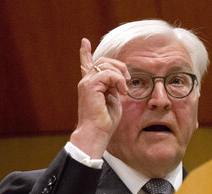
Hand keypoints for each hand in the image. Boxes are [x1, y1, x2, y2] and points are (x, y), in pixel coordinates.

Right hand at [70, 38, 130, 157]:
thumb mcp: (113, 100)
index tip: (84, 42)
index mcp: (91, 85)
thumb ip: (114, 87)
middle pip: (104, 61)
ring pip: (107, 65)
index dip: (85, 52)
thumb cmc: (106, 121)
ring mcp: (87, 83)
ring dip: (121, 75)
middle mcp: (86, 81)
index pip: (86, 64)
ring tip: (124, 89)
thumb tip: (121, 80)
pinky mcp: (90, 86)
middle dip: (120, 66)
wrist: (97, 132)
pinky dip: (119, 80)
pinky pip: (108, 73)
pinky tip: (122, 91)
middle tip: (127, 81)